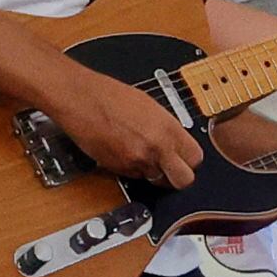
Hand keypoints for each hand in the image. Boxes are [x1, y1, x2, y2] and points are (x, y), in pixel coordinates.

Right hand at [38, 63, 197, 188]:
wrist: (80, 99)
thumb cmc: (109, 95)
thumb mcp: (149, 105)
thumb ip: (166, 127)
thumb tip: (174, 142)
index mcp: (167, 129)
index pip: (196, 158)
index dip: (191, 159)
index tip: (185, 156)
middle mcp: (155, 148)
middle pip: (183, 180)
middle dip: (179, 176)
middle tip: (171, 167)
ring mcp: (136, 161)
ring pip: (157, 180)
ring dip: (153, 171)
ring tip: (141, 152)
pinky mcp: (118, 169)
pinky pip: (135, 176)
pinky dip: (133, 169)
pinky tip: (124, 150)